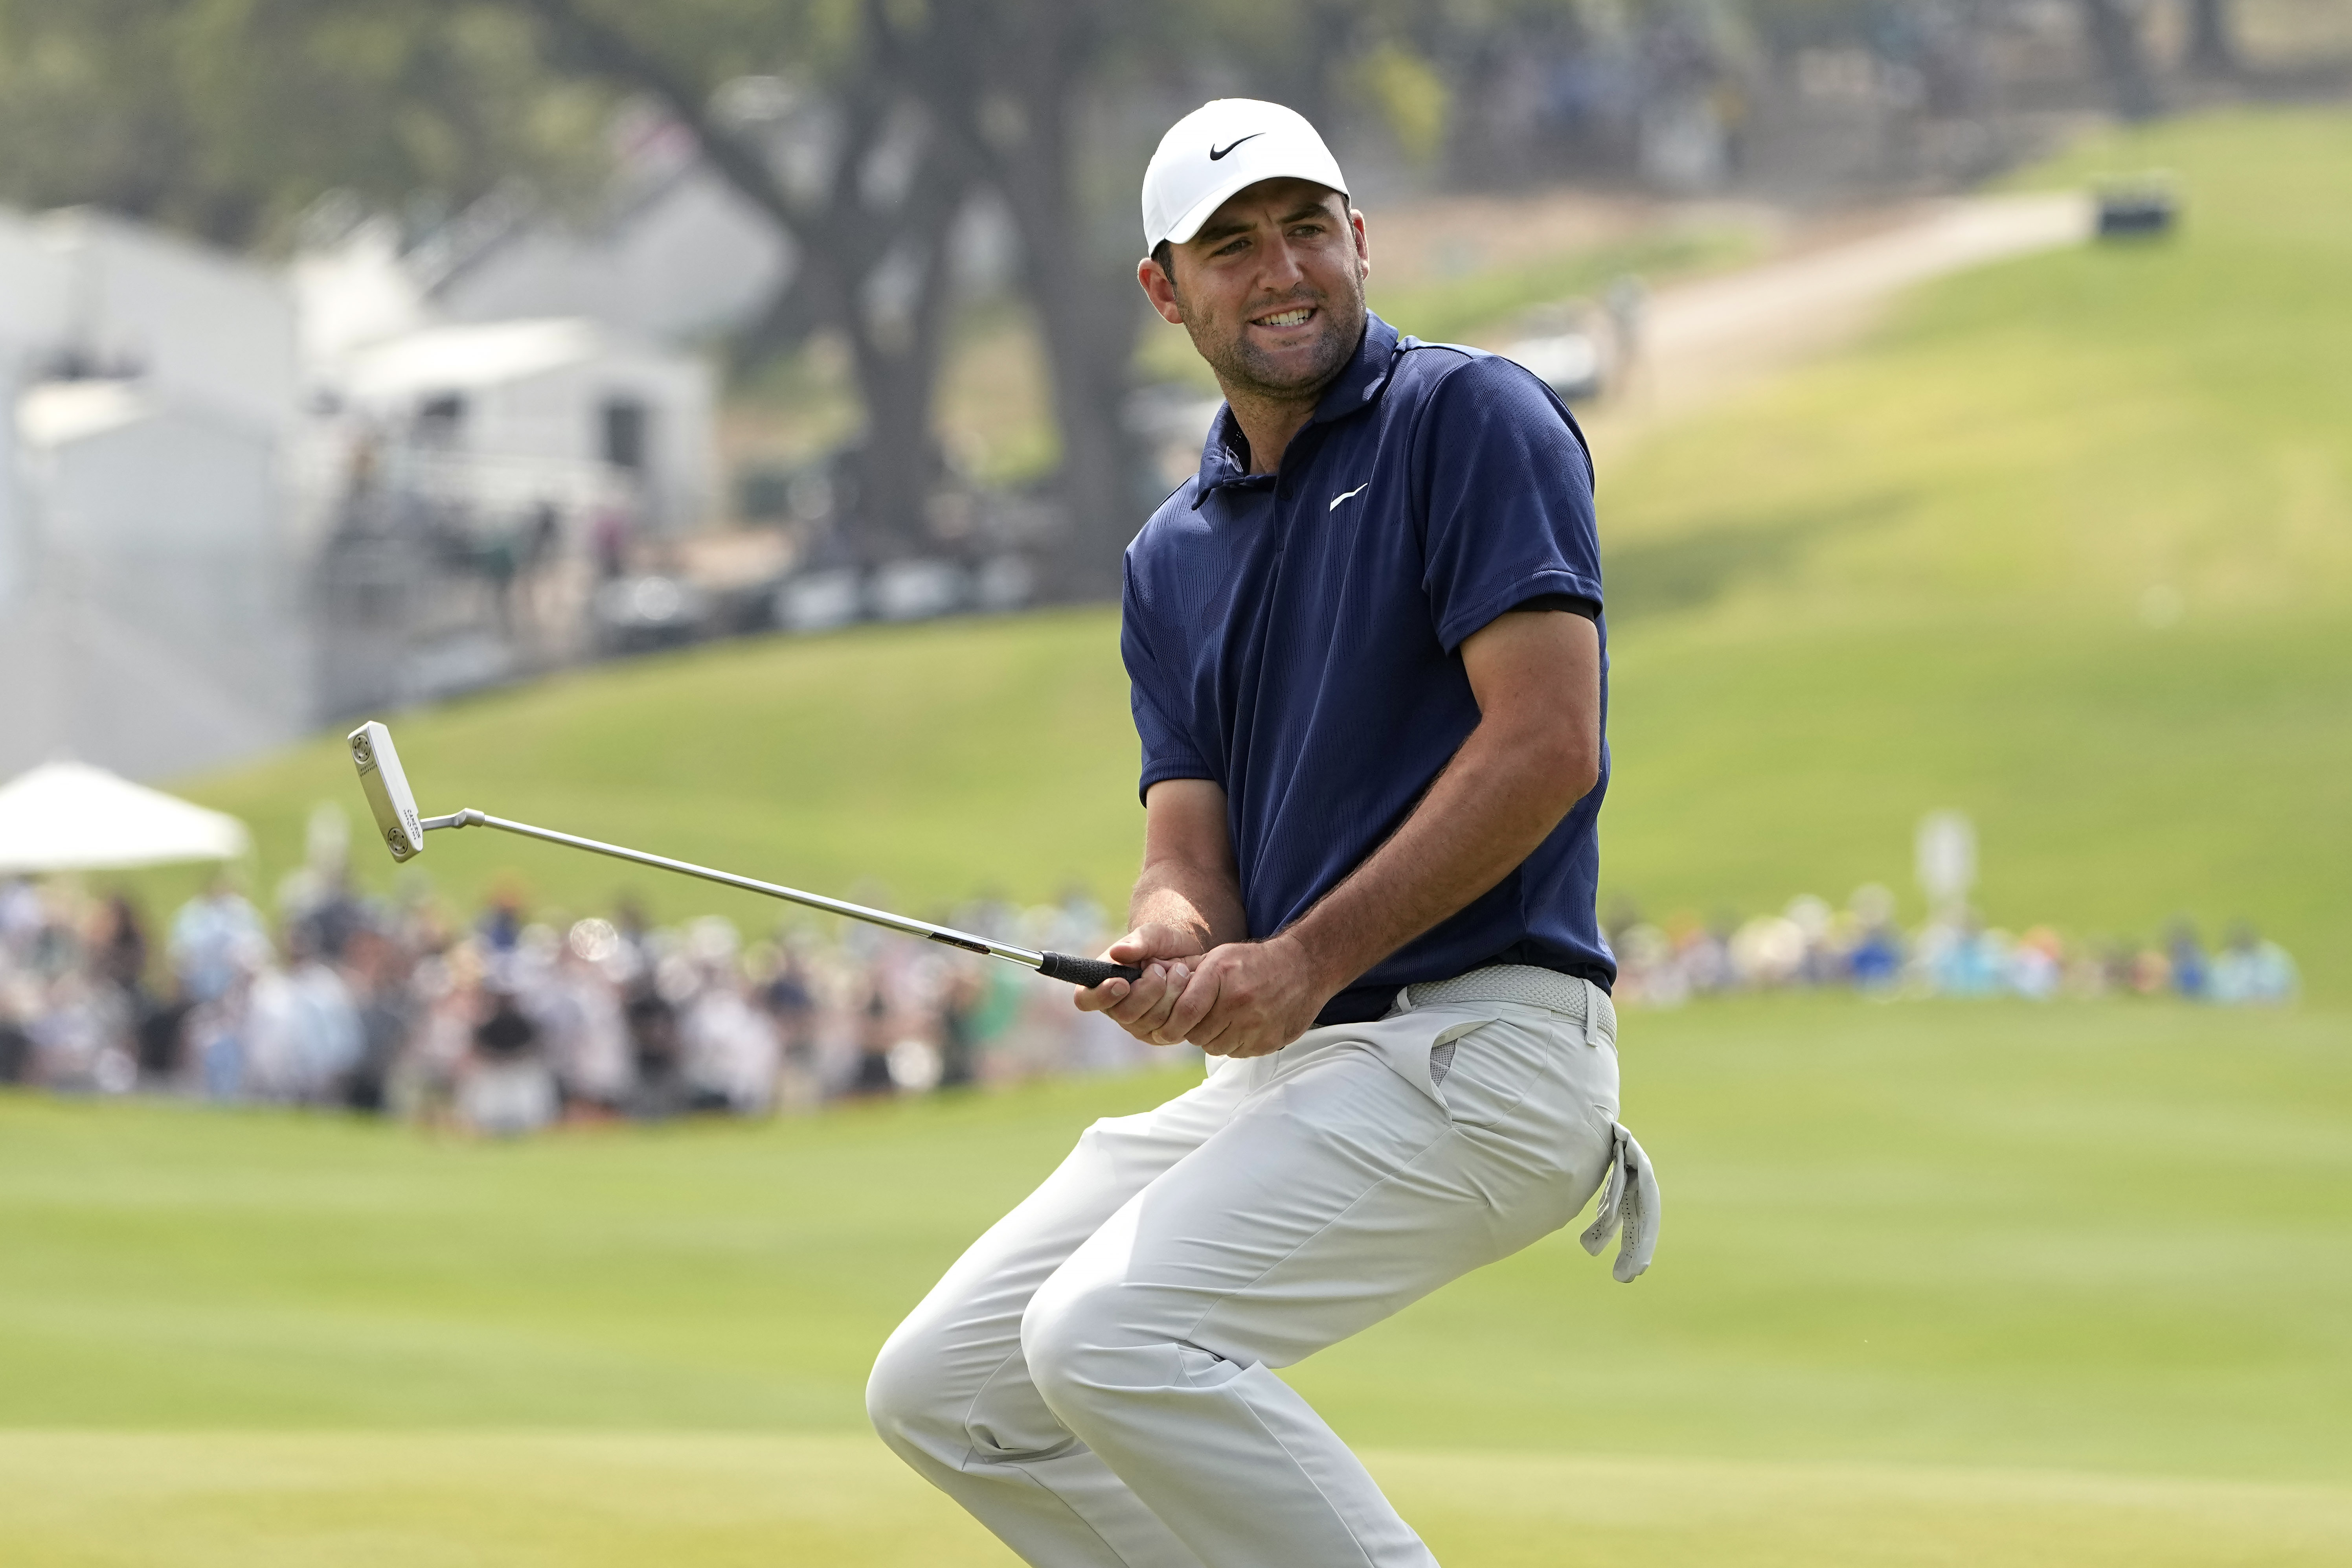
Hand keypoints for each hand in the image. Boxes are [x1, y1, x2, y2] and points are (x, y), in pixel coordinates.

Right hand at [1072, 922, 1206, 1046]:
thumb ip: (1137, 942)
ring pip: (1151, 1022)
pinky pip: (1172, 1029)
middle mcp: (1117, 1008)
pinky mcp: (1161, 1034)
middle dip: (1149, 989)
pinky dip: (1183, 1005)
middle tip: (1161, 967)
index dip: (1100, 996)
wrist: (1191, 957)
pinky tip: (1188, 987)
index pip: (1085, 999)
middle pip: (1124, 1014)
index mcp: (1103, 983)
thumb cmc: (1163, 944)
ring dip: (1170, 993)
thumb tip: (1117, 952)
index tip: (1122, 982)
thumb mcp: (1152, 935)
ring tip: (1180, 970)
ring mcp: (1139, 1025)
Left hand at [1160, 933, 1329, 1058]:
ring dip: (1213, 1038)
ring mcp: (1256, 1024)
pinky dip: (1234, 1043)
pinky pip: (1237, 1052)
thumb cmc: (1254, 961)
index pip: (1185, 1011)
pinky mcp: (1269, 1041)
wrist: (1304, 967)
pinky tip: (1243, 1025)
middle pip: (1197, 1034)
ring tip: (1224, 1020)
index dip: (1172, 1024)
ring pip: (1215, 1047)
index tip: (1167, 1028)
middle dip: (1192, 1030)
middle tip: (1201, 1019)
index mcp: (1222, 975)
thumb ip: (1185, 969)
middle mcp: (1239, 1001)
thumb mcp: (1219, 955)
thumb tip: (1149, 975)